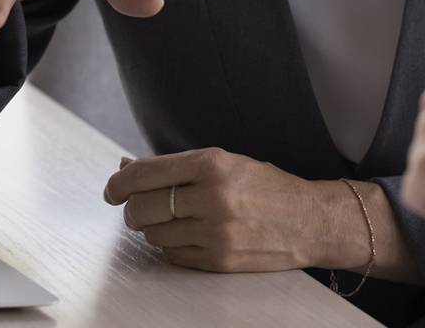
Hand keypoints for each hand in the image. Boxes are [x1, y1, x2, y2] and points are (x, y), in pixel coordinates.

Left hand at [104, 148, 364, 273]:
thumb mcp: (227, 163)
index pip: (144, 175)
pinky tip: (193, 235)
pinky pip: (172, 255)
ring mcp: (215, 231)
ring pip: (153, 235)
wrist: (311, 220)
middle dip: (134, 209)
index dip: (118, 184)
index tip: (113, 189)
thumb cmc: (268, 187)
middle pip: (140, 208)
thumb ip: (176, 166)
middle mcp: (213, 196)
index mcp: (213, 163)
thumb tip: (126, 167)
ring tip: (178, 220)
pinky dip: (173, 246)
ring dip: (156, 229)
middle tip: (142, 208)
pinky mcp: (218, 260)